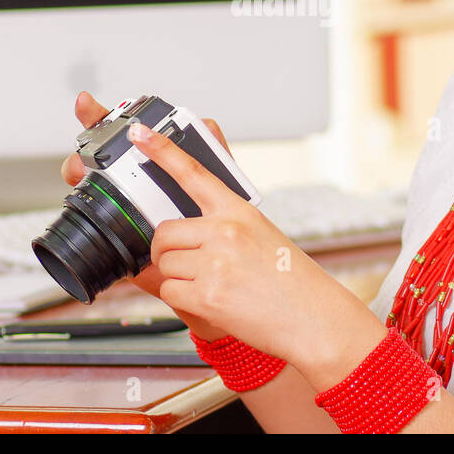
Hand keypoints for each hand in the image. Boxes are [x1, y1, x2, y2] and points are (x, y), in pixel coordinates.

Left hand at [124, 118, 377, 366]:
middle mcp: (225, 232)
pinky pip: (169, 291)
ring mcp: (215, 264)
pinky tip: (209, 300)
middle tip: (190, 263)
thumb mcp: (261, 233)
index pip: (194, 172)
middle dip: (166, 251)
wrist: (313, 318)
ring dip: (177, 277)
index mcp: (239, 211)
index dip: (163, 150)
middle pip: (164, 233)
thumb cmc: (290, 279)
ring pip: (164, 264)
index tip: (140, 134)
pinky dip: (181, 298)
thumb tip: (185, 211)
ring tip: (210, 284)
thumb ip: (224, 218)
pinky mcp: (207, 296)